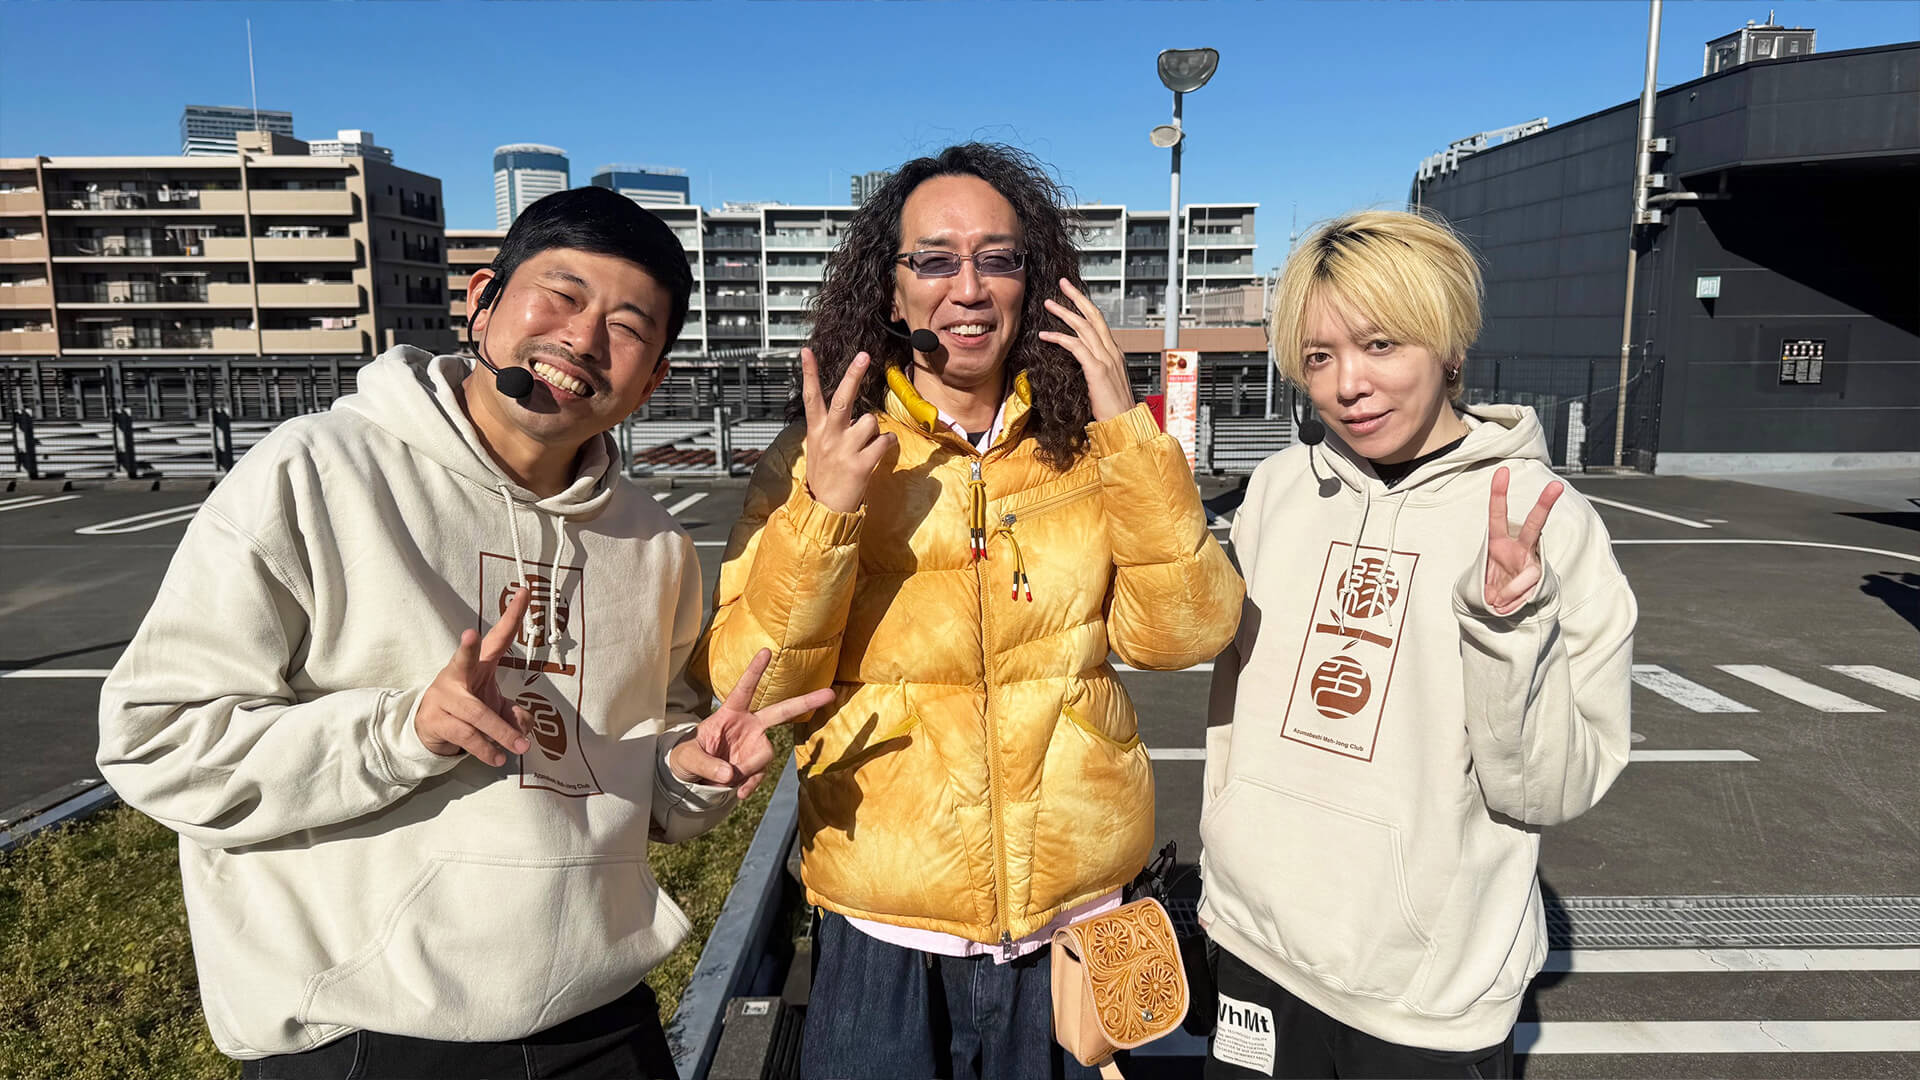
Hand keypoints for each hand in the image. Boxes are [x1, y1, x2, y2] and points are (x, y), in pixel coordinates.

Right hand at [417, 585, 534, 765]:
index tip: (524, 592)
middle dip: (467, 648)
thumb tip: (525, 725)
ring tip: (521, 747)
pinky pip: (466, 736)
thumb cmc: (467, 709)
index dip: (511, 616)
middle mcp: (457, 675)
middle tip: (469, 635)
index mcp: (476, 664)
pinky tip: (499, 757)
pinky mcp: (435, 721)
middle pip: (463, 660)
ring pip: (476, 714)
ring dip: (501, 733)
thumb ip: (514, 713)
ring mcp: (444, 698)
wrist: (428, 729)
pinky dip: (486, 749)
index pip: (497, 637)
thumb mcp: (494, 707)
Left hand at [669, 649, 836, 798]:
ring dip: (748, 770)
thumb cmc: (688, 757)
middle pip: (780, 712)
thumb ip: (706, 764)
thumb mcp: (688, 758)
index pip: (744, 689)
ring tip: (726, 780)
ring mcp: (755, 745)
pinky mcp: (756, 765)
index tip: (766, 650)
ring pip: (766, 754)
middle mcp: (749, 726)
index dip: (755, 671)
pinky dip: (750, 785)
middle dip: (805, 702)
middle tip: (829, 693)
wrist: (693, 778)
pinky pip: (760, 775)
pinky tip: (738, 793)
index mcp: (730, 713)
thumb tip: (729, 774)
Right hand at [801, 348, 895, 512]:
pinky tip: (879, 452)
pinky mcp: (860, 464)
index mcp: (816, 431)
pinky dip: (887, 444)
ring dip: (874, 431)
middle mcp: (829, 437)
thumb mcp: (817, 449)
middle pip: (842, 399)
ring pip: (870, 421)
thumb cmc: (825, 478)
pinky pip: (884, 442)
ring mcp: (844, 450)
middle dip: (853, 375)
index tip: (806, 351)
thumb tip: (854, 415)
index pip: (810, 397)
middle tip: (864, 356)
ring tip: (866, 446)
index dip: (808, 373)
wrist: (824, 511)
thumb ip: (831, 429)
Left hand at [1040, 278, 1134, 421]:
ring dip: (1064, 312)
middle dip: (1077, 297)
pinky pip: (1076, 346)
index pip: (1100, 323)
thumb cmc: (1113, 410)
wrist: (1125, 425)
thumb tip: (1079, 365)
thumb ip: (1093, 371)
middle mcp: (1112, 352)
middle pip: (1094, 316)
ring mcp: (1106, 359)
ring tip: (1048, 303)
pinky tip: (1045, 334)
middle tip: (1063, 284)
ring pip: (1084, 327)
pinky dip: (1059, 337)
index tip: (1073, 297)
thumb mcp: (1102, 385)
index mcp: (1115, 354)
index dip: (1086, 307)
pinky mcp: (1097, 370)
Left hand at [1485, 467, 1563, 613]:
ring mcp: (1530, 562)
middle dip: (1545, 505)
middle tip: (1556, 485)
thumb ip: (1494, 588)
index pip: (1497, 515)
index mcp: (1497, 542)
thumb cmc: (1490, 585)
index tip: (1502, 471)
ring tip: (1496, 600)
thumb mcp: (1482, 585)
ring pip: (1531, 574)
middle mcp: (1518, 548)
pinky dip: (1514, 600)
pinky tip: (1506, 603)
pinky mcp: (1538, 578)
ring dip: (1510, 591)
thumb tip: (1503, 599)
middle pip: (1533, 524)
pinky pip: (1527, 591)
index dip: (1498, 494)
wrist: (1501, 602)